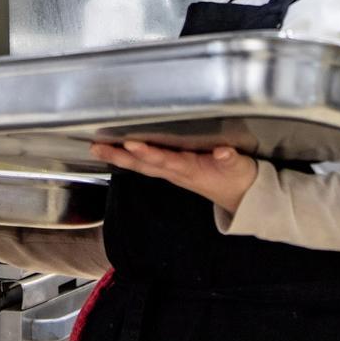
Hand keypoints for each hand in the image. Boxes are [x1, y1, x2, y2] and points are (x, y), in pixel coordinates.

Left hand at [90, 141, 257, 213]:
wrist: (241, 197)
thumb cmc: (237, 177)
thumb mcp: (238, 167)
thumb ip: (230, 158)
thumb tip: (223, 151)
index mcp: (189, 169)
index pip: (164, 159)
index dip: (147, 152)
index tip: (130, 143)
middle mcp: (176, 171)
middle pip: (143, 164)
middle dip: (119, 156)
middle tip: (97, 147)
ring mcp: (173, 172)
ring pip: (142, 165)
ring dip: (120, 157)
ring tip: (98, 149)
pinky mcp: (174, 170)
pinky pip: (148, 164)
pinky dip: (131, 158)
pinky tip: (115, 151)